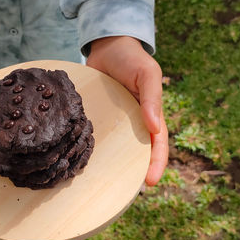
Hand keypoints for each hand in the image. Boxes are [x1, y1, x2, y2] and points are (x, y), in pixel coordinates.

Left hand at [86, 36, 168, 185]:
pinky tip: (81, 160)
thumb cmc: (131, 58)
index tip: (150, 182)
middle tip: (126, 194)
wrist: (108, 45)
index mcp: (151, 115)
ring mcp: (116, 122)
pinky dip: (92, 149)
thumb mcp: (147, 73)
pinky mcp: (99, 117)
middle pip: (138, 153)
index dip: (157, 164)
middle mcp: (134, 122)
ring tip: (103, 186)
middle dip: (135, 173)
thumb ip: (152, 98)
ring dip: (113, 166)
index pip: (158, 144)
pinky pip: (97, 136)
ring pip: (117, 149)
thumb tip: (156, 128)